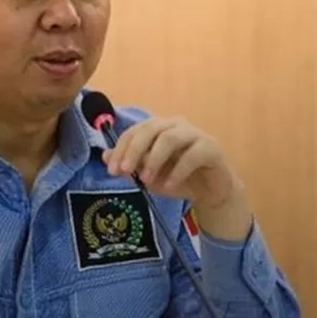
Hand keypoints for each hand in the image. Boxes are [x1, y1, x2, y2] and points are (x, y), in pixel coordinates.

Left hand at [102, 116, 252, 240]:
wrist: (211, 192)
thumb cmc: (178, 179)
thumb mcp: (148, 174)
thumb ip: (129, 164)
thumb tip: (105, 155)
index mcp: (159, 128)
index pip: (135, 131)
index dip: (121, 148)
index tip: (112, 169)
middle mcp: (176, 125)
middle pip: (151, 129)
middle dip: (134, 150)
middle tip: (124, 170)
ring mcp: (195, 135)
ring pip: (170, 138)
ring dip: (154, 159)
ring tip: (145, 179)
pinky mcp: (211, 148)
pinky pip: (192, 155)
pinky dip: (177, 171)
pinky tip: (169, 185)